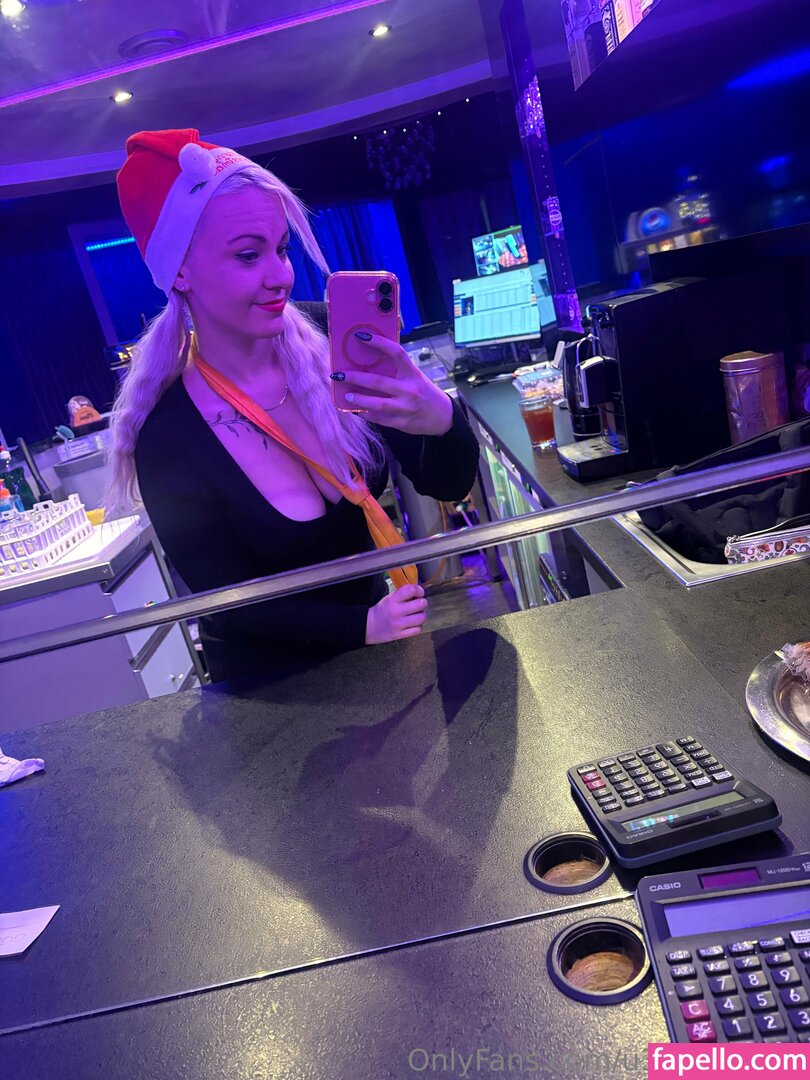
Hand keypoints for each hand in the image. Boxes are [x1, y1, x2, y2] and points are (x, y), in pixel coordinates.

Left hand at [334, 332, 452, 435]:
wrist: (443, 417)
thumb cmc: (424, 392)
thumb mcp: (415, 377)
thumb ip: (396, 371)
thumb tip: (368, 363)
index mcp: (412, 374)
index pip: (396, 353)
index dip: (379, 343)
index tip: (361, 337)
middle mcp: (410, 390)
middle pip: (379, 381)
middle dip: (355, 377)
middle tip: (338, 374)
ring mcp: (406, 408)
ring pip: (378, 403)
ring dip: (359, 399)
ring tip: (346, 395)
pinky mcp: (402, 423)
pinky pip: (380, 419)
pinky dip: (366, 414)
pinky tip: (356, 410)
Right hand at [365, 583, 427, 644]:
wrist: (368, 626)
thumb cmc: (382, 611)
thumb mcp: (389, 598)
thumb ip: (403, 595)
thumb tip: (419, 593)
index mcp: (392, 600)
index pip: (411, 590)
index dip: (419, 590)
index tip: (419, 593)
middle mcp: (396, 611)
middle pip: (421, 604)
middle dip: (422, 603)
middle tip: (419, 604)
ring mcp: (398, 624)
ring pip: (421, 618)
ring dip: (421, 615)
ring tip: (416, 615)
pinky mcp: (399, 635)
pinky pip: (417, 630)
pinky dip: (417, 626)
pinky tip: (412, 624)